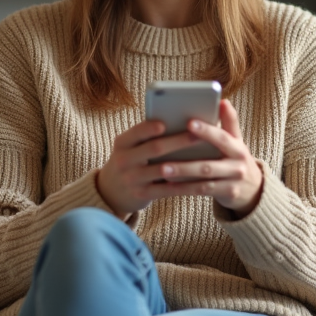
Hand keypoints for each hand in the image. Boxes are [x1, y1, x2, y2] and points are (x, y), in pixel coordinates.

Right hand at [96, 117, 215, 215]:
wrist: (112, 191)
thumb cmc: (130, 161)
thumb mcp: (129, 147)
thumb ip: (146, 136)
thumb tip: (179, 121)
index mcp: (122, 143)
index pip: (136, 132)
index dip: (150, 128)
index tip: (165, 123)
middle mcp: (124, 160)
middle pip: (154, 148)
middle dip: (177, 141)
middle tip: (197, 135)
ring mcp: (132, 178)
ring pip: (162, 170)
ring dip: (184, 163)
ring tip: (203, 158)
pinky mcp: (142, 194)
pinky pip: (166, 190)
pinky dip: (183, 185)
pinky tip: (198, 180)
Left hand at [147, 100, 263, 217]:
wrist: (253, 188)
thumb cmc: (236, 158)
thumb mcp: (236, 141)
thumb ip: (229, 122)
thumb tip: (223, 101)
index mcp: (238, 147)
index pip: (222, 137)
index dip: (207, 131)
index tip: (189, 122)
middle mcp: (238, 165)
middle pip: (209, 164)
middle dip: (187, 160)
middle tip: (165, 151)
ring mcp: (234, 182)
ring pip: (204, 180)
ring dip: (183, 175)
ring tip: (163, 169)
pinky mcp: (228, 195)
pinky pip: (203, 191)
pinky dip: (186, 188)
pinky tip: (170, 184)